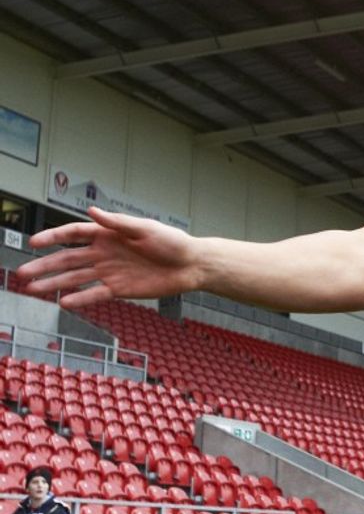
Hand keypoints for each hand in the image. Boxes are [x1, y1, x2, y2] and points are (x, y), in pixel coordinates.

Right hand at [17, 206, 201, 308]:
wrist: (190, 265)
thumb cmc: (172, 242)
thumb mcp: (145, 228)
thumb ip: (117, 223)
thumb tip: (93, 211)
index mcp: (108, 234)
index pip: (74, 234)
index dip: (53, 237)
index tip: (34, 243)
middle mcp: (104, 252)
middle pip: (68, 259)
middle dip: (45, 265)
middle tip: (22, 273)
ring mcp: (110, 271)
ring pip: (76, 278)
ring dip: (54, 283)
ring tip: (32, 289)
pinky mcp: (119, 288)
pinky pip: (95, 294)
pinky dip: (80, 299)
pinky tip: (63, 302)